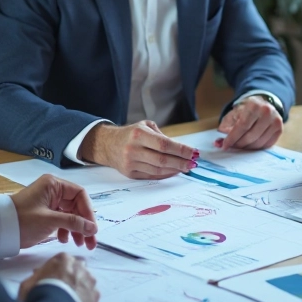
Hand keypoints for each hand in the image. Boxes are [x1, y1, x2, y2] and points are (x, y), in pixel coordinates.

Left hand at [11, 174, 97, 249]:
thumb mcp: (49, 220)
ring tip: (79, 244)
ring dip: (76, 228)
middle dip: (84, 223)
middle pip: (77, 206)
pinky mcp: (44, 213)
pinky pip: (61, 219)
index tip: (92, 228)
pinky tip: (64, 239)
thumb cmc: (22, 220)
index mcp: (54, 185)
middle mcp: (53, 190)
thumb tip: (93, 228)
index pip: (80, 195)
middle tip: (90, 242)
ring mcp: (49, 202)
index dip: (88, 212)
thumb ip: (73, 222)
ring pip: (70, 214)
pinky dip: (65, 229)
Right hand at [17, 252, 98, 301]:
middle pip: (76, 269)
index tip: (52, 279)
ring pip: (86, 281)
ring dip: (80, 287)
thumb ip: (36, 276)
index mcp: (63, 258)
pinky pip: (91, 295)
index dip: (57, 271)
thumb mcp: (28, 283)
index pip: (62, 261)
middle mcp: (80, 265)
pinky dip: (85, 300)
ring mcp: (90, 280)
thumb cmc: (39, 293)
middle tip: (62, 289)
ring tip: (70, 300)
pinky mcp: (96, 294)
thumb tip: (37, 273)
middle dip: (71, 277)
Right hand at [79, 121, 197, 179]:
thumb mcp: (145, 126)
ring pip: (158, 170)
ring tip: (187, 167)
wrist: (107, 144)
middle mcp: (133, 149)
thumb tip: (183, 150)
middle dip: (181, 162)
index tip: (194, 152)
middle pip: (162, 159)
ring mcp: (130, 163)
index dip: (181, 150)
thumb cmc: (131, 134)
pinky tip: (174, 171)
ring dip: (175, 170)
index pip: (164, 144)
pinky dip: (165, 174)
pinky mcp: (129, 173)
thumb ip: (163, 136)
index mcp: (138, 134)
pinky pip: (152, 176)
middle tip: (194, 163)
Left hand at [216, 96, 282, 149]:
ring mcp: (276, 121)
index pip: (242, 126)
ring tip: (240, 145)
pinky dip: (256, 148)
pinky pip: (266, 145)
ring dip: (247, 147)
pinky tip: (250, 144)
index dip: (232, 138)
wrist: (262, 104)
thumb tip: (218, 143)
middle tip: (232, 146)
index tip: (225, 146)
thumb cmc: (245, 111)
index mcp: (254, 105)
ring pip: (259, 142)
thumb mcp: (233, 115)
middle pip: (251, 136)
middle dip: (239, 144)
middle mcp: (267, 112)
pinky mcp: (279, 129)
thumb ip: (225, 128)